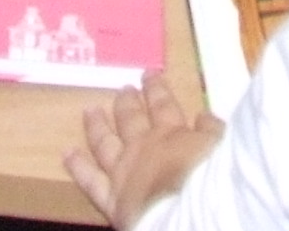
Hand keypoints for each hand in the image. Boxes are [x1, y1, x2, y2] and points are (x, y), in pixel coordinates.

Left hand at [64, 77, 222, 227]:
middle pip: (131, 118)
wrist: (190, 214)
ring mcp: (122, 171)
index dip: (156, 88)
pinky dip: (78, 166)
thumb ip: (212, 132)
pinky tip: (68, 154)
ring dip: (97, 126)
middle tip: (122, 90)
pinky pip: (90, 180)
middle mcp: (143, 147)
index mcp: (172, 133)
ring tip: (90, 111)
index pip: (162, 105)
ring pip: (105, 142)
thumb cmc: (212, 181)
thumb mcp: (221, 149)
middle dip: (127, 103)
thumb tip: (204, 117)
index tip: (149, 74)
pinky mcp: (111, 198)